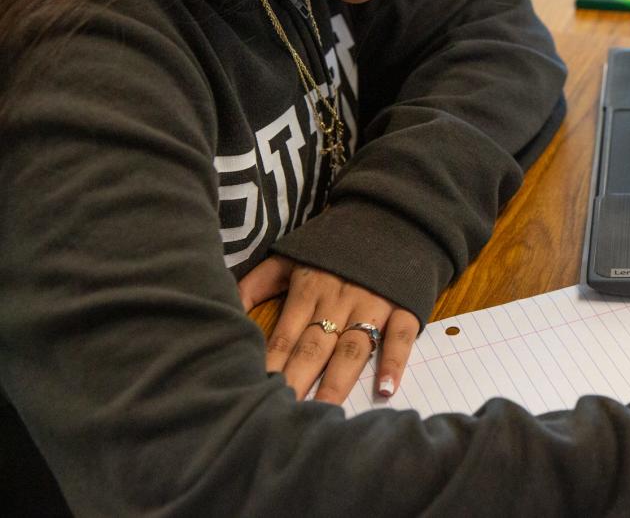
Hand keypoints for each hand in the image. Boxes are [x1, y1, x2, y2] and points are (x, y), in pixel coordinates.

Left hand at [237, 255, 420, 403]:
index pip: (284, 337)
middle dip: (297, 382)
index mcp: (309, 288)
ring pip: (353, 348)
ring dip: (338, 382)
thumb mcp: (290, 256)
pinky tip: (386, 389)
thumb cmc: (335, 245)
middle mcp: (339, 300)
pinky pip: (400, 337)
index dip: (270, 366)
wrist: (391, 216)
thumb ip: (256, 284)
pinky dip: (394, 362)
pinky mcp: (405, 307)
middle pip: (315, 348)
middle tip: (281, 416)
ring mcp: (374, 304)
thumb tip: (222, 311)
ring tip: (323, 413)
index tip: (255, 395)